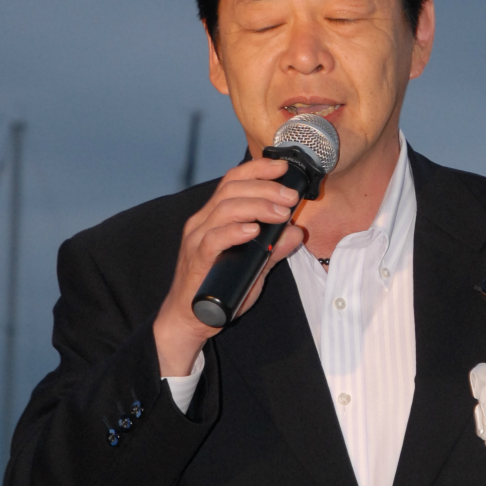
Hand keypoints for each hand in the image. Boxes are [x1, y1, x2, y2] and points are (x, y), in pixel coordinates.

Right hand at [153, 157, 303, 375]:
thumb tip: (296, 232)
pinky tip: (254, 230)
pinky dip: (235, 231)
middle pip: (232, 189)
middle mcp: (202, 222)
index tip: (282, 167)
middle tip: (290, 197)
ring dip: (257, 206)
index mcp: (213, 216)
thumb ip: (274, 249)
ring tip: (281, 213)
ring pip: (225, 209)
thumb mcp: (253, 266)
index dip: (257, 169)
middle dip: (265, 188)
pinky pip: (214, 239)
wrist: (189, 319)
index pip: (233, 181)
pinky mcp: (196, 259)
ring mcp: (197, 239)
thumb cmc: (218, 288)